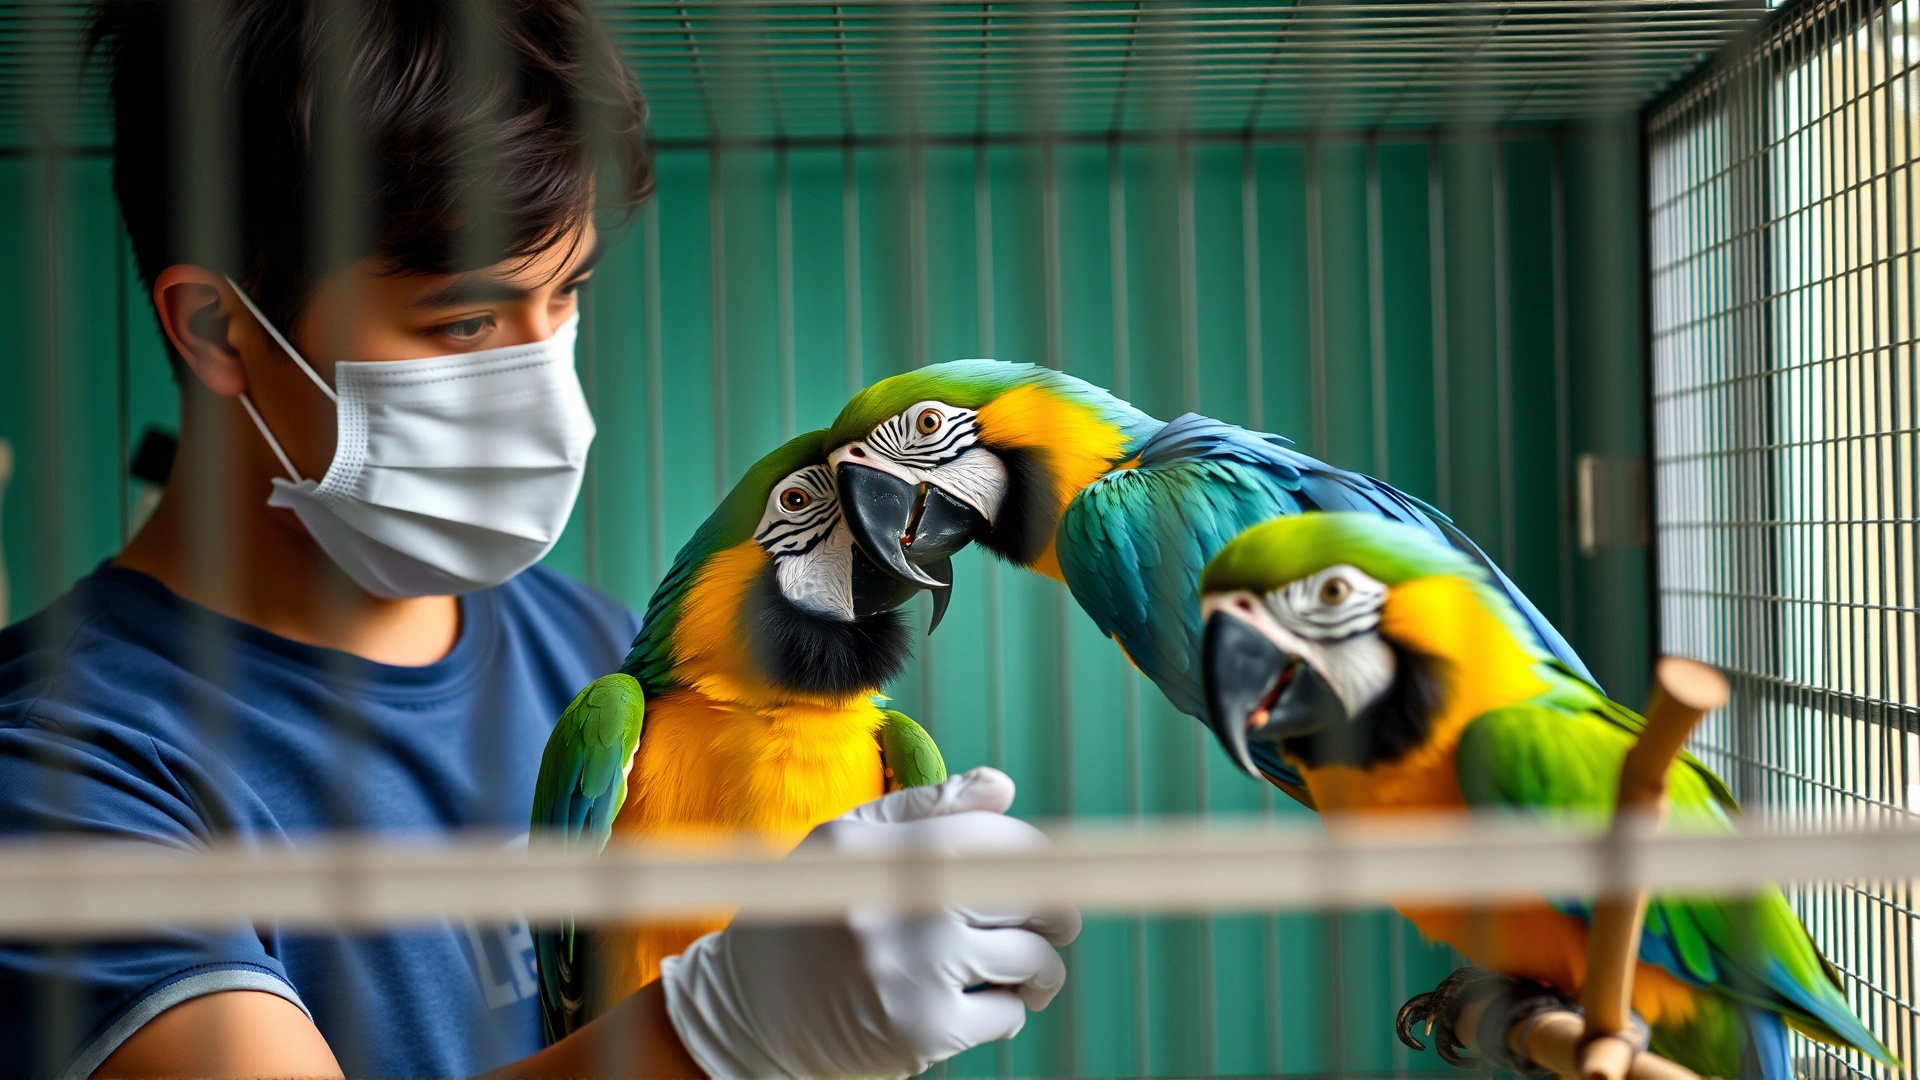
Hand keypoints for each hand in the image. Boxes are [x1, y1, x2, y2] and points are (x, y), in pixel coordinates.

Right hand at [659, 767, 1080, 1078]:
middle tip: (1055, 926)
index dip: (1036, 854)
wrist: (748, 1011)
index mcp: (888, 849)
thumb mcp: (847, 844)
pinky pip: (1005, 1015)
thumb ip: (925, 809)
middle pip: (1030, 896)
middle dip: (1057, 913)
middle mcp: (905, 905)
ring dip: (1040, 970)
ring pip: (1030, 960)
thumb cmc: (809, 917)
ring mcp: (916, 972)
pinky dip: (1005, 1012)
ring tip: (1024, 974)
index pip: (1000, 838)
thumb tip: (1002, 786)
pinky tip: (978, 1005)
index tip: (1047, 872)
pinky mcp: (922, 1031)